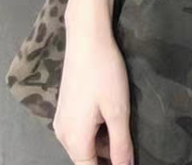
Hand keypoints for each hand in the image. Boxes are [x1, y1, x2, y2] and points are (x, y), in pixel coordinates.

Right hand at [52, 24, 134, 164]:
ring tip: (124, 128)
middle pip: (86, 159)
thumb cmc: (104, 73)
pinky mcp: (65, 107)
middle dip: (107, 157)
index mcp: (74, 140)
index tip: (126, 160)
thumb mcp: (118, 111)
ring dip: (103, 143)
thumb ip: (121, 146)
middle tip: (129, 145)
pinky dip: (96, 130)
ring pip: (84, 144)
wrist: (86, 38)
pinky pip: (80, 130)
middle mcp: (63, 134)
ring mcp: (62, 120)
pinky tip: (111, 114)